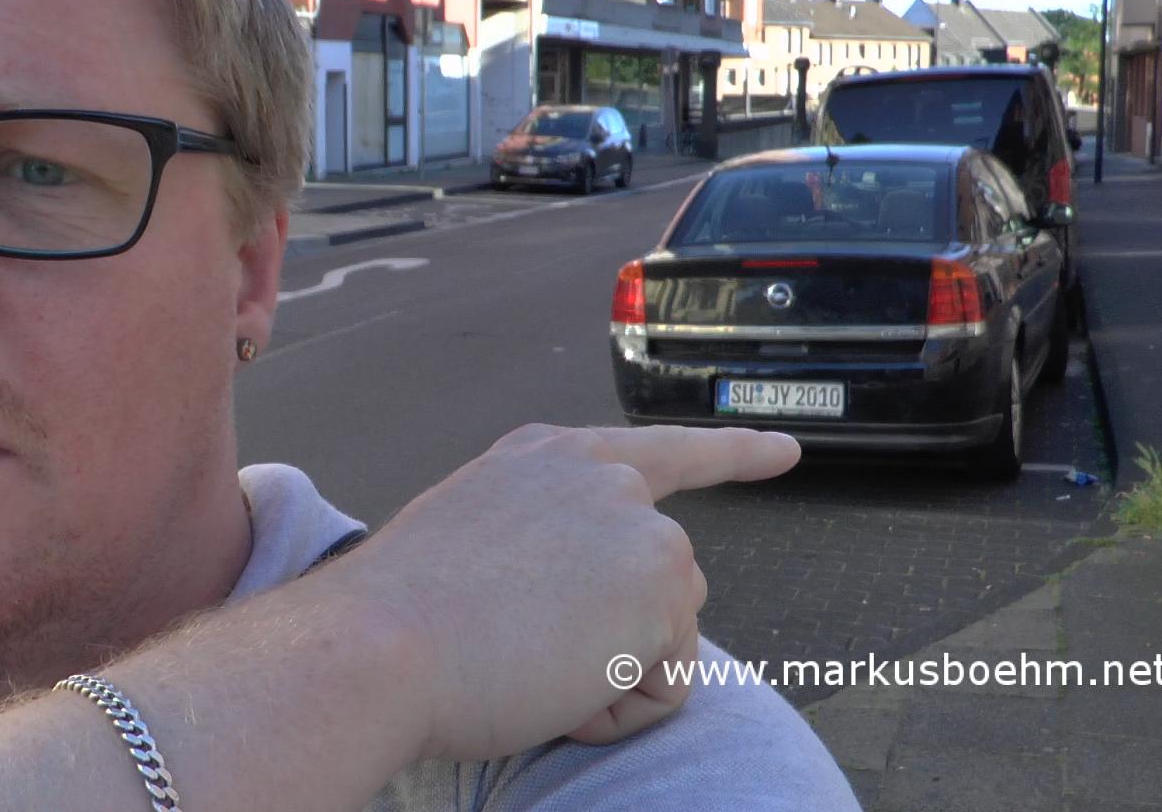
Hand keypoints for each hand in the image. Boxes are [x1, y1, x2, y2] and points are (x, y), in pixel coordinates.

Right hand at [315, 423, 799, 763]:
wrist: (377, 645)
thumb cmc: (398, 618)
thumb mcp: (469, 544)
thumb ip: (538, 543)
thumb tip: (581, 606)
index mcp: (545, 457)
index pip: (658, 452)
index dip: (731, 453)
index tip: (784, 450)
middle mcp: (600, 474)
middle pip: (662, 582)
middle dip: (621, 642)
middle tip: (521, 652)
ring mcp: (637, 524)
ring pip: (666, 639)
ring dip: (609, 676)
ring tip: (523, 663)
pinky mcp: (664, 585)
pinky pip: (666, 688)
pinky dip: (616, 711)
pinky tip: (550, 684)